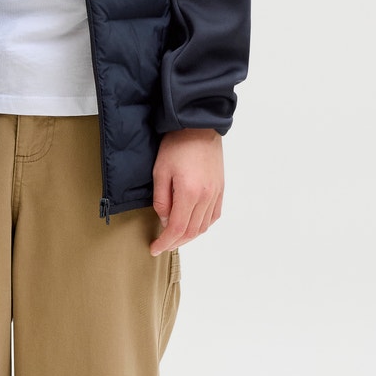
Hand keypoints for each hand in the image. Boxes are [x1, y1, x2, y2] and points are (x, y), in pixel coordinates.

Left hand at [150, 128, 223, 254]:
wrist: (199, 126)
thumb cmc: (176, 145)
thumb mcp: (160, 172)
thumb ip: (162, 200)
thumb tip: (165, 220)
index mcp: (189, 193)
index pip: (177, 229)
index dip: (165, 242)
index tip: (154, 249)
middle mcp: (206, 197)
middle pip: (192, 231)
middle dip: (175, 242)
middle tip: (162, 245)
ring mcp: (216, 194)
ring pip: (204, 226)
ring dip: (189, 236)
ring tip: (175, 238)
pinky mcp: (221, 189)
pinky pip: (214, 216)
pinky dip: (203, 225)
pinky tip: (193, 226)